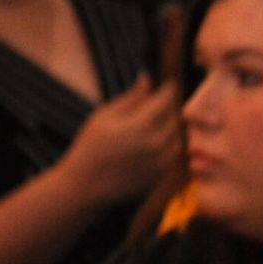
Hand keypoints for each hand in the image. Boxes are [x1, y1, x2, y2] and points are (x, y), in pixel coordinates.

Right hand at [58, 75, 180, 207]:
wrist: (84, 186)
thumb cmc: (90, 146)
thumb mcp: (105, 116)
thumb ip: (130, 97)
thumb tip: (147, 77)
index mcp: (140, 126)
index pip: (166, 100)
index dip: (169, 89)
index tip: (169, 84)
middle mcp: (155, 144)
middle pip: (175, 117)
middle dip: (170, 107)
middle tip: (162, 102)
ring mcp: (160, 162)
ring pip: (179, 136)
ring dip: (172, 126)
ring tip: (157, 121)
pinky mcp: (161, 175)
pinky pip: (174, 153)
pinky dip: (170, 143)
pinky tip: (156, 140)